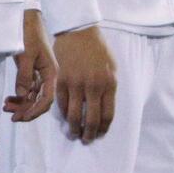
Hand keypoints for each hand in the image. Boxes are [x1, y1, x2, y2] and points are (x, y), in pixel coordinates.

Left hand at [6, 9, 57, 121]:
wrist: (28, 16)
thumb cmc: (29, 32)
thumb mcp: (26, 54)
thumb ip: (24, 76)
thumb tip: (22, 95)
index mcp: (51, 72)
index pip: (47, 99)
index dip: (35, 111)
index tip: (22, 117)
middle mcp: (48, 75)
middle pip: (40, 100)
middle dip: (27, 110)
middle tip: (12, 116)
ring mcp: (41, 73)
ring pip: (33, 96)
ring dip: (21, 104)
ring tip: (7, 107)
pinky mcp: (33, 70)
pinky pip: (28, 88)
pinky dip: (20, 95)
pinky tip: (10, 99)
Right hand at [53, 26, 117, 142]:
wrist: (79, 32)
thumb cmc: (98, 49)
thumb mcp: (112, 67)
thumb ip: (109, 88)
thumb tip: (104, 109)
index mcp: (109, 84)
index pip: (107, 115)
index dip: (102, 129)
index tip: (99, 134)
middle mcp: (93, 86)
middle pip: (91, 120)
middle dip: (88, 135)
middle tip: (86, 140)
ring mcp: (76, 84)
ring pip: (73, 115)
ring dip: (73, 129)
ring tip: (74, 134)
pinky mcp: (61, 81)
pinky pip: (61, 104)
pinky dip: (63, 114)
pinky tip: (65, 118)